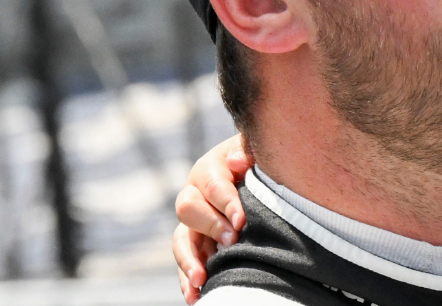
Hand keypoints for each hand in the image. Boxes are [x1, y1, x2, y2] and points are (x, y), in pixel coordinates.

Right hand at [172, 134, 252, 302]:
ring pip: (181, 239)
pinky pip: (186, 261)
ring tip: (202, 279)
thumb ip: (247, 151)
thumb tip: (238, 160)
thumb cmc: (260, 161)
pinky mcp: (194, 243)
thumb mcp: (257, 150)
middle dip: (210, 226)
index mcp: (210, 168)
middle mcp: (195, 193)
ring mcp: (192, 221)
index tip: (241, 220)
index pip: (214, 184)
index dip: (226, 202)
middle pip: (188, 208)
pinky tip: (195, 296)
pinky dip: (187, 278)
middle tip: (232, 240)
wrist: (257, 174)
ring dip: (189, 260)